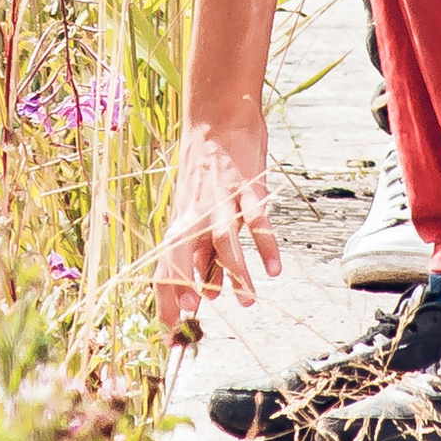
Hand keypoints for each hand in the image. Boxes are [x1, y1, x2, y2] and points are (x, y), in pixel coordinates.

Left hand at [155, 119, 281, 337]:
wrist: (219, 117)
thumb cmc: (208, 170)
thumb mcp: (198, 211)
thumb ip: (202, 252)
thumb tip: (206, 295)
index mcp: (181, 220)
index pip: (166, 262)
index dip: (166, 291)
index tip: (171, 324)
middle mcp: (196, 211)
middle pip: (182, 251)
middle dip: (184, 281)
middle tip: (193, 313)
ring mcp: (221, 198)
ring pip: (223, 239)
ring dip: (234, 272)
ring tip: (248, 301)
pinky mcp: (246, 186)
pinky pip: (257, 218)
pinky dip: (265, 244)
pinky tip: (274, 268)